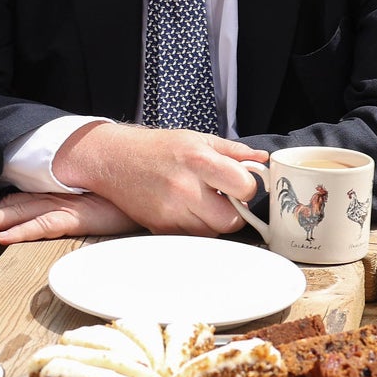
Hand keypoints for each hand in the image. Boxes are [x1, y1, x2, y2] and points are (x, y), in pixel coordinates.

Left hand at [0, 192, 141, 242]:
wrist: (148, 186)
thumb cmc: (121, 196)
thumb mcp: (92, 202)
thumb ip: (72, 206)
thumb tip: (54, 212)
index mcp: (54, 193)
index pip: (15, 201)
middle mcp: (54, 195)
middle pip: (10, 206)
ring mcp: (65, 204)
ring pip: (20, 213)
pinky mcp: (78, 216)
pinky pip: (46, 224)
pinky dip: (24, 231)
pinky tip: (5, 238)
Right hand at [53, 123, 269, 234]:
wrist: (115, 159)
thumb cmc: (159, 147)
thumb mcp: (197, 139)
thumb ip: (233, 151)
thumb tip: (261, 160)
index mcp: (199, 161)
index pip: (244, 187)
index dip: (248, 187)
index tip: (240, 183)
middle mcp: (186, 189)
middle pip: (231, 221)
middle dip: (235, 212)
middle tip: (225, 199)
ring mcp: (172, 212)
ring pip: (213, 233)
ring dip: (215, 221)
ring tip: (204, 202)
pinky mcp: (161, 228)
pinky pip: (192, 237)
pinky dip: (196, 227)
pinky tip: (188, 210)